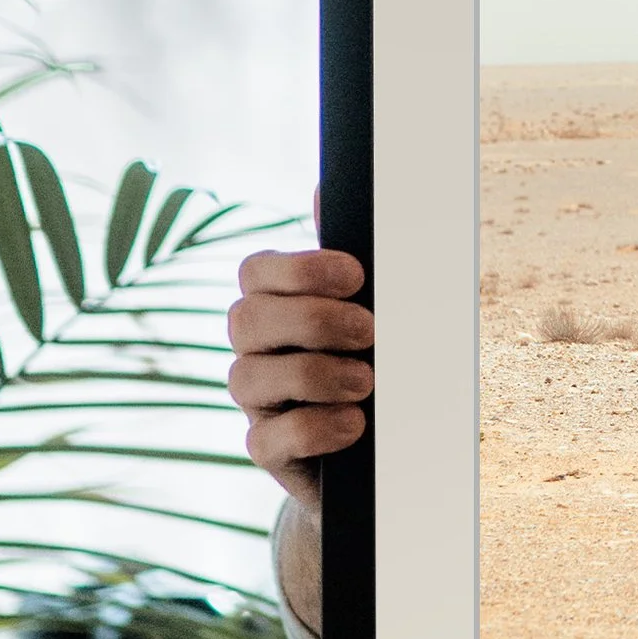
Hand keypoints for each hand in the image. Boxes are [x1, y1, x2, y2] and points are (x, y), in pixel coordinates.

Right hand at [227, 247, 369, 633]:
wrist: (390, 444)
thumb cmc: (378, 358)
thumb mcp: (375, 306)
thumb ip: (351, 257)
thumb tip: (323, 188)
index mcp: (276, 303)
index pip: (256, 271)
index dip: (300, 269)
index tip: (356, 275)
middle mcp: (255, 348)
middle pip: (247, 318)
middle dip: (312, 320)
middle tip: (370, 332)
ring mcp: (256, 400)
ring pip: (248, 376)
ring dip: (315, 375)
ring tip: (366, 383)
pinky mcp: (267, 450)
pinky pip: (266, 438)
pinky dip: (313, 428)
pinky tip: (353, 424)